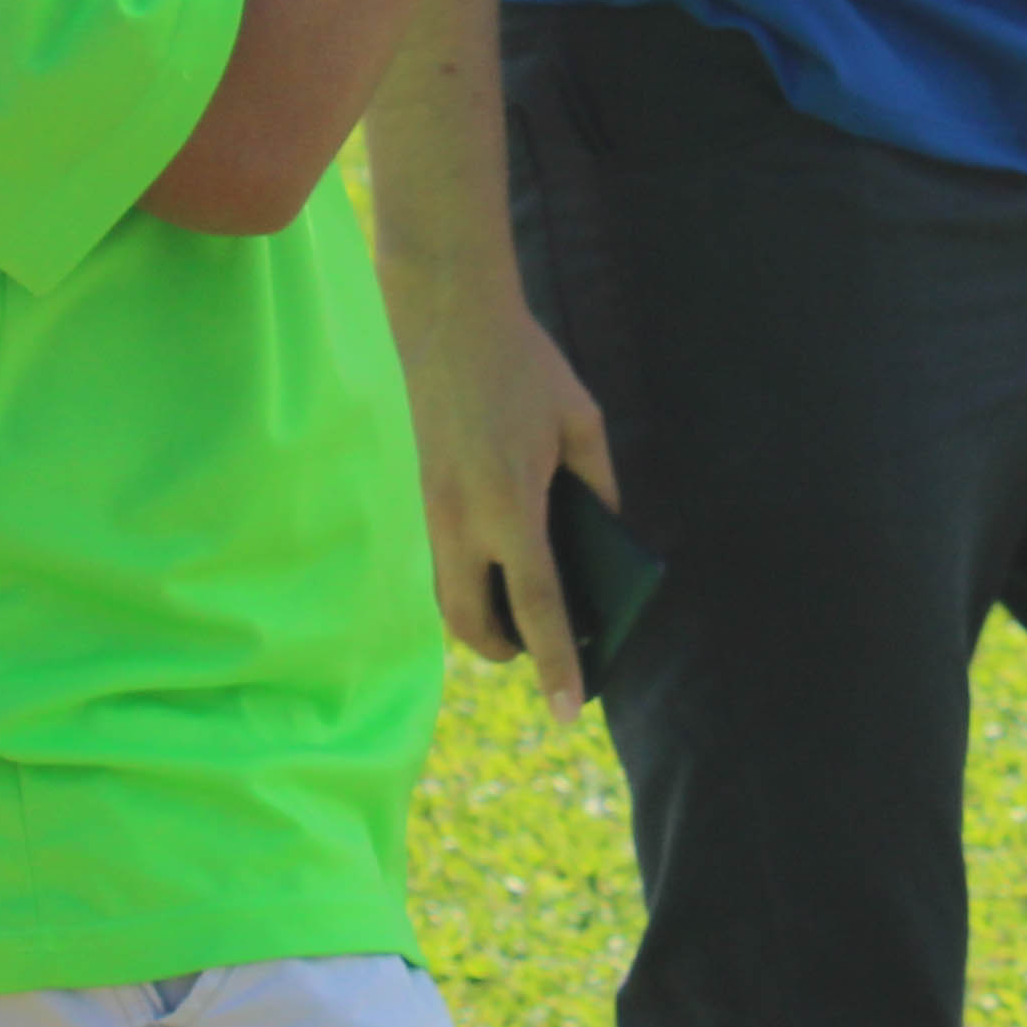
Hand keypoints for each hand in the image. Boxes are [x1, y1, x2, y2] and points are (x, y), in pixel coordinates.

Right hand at [382, 266, 621, 720]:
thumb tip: (604, 533)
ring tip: (526, 615)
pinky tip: (503, 564)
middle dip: (510, 653)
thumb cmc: (524, 365)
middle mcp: (461, 519)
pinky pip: (443, 562)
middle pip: (475, 625)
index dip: (558, 664)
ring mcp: (433, 510)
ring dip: (483, 620)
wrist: (446, 315)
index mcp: (510, 503)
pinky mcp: (422, 495)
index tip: (573, 711)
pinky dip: (470, 580)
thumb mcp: (581, 421)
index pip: (538, 607)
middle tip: (548, 651)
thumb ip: (597, 485)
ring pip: (448, 600)